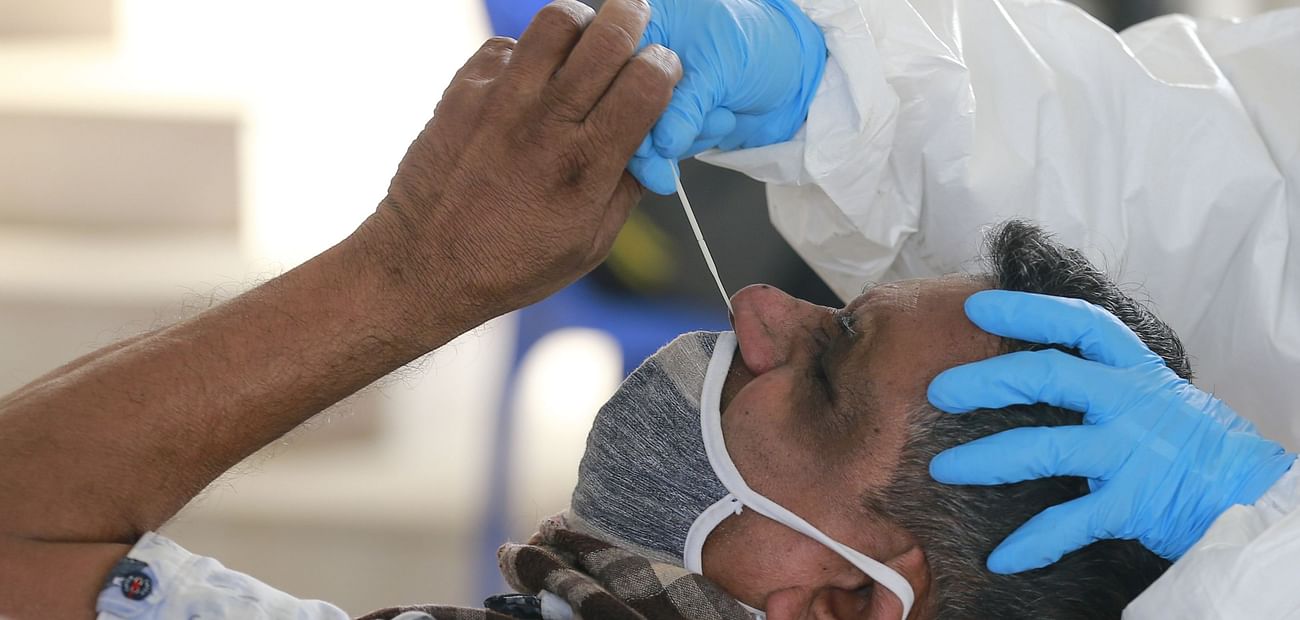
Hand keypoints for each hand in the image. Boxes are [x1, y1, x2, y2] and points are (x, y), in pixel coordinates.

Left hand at [373, 0, 679, 329]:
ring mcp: (499, 101)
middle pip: (608, 36)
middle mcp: (544, 124)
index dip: (665, 66)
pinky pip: (508, 44)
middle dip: (633, 22)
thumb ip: (627, 187)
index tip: (661, 71)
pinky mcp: (464, 90)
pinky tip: (531, 82)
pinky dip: (529, 53)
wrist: (423, 265)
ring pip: (557, 20)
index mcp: (585, 165)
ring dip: (582, 23)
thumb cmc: (508, 263)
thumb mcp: (590, 243)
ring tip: (584, 44)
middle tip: (634, 30)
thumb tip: (653, 143)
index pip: (646, 82)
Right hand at [626, 0, 826, 193]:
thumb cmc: (760, 45)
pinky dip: (694, 141)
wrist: (798, 74)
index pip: (614, 69)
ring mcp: (656, 90)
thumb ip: (686, 106)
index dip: (628, 102)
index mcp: (645, 22)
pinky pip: (665, 145)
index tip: (649, 130)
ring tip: (720, 112)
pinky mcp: (671, 118)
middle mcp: (642, 55)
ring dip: (686, 134)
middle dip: (660, 127)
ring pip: (644, 131)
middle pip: (621, 106)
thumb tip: (661, 144)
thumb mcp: (720, 68)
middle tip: (687, 131)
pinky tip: (721, 119)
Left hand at [926, 290, 1295, 573]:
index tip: (977, 308)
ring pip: (1043, 447)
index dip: (1026, 312)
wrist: (1247, 491)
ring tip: (943, 469)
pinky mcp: (1132, 501)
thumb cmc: (1192, 439)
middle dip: (985, 381)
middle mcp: (1129, 401)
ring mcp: (1129, 450)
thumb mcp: (1154, 392)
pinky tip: (1001, 557)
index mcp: (1134, 369)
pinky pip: (1069, 522)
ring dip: (985, 459)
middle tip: (940, 392)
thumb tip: (1032, 368)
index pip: (1078, 324)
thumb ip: (1102, 378)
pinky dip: (1033, 542)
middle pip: (1047, 375)